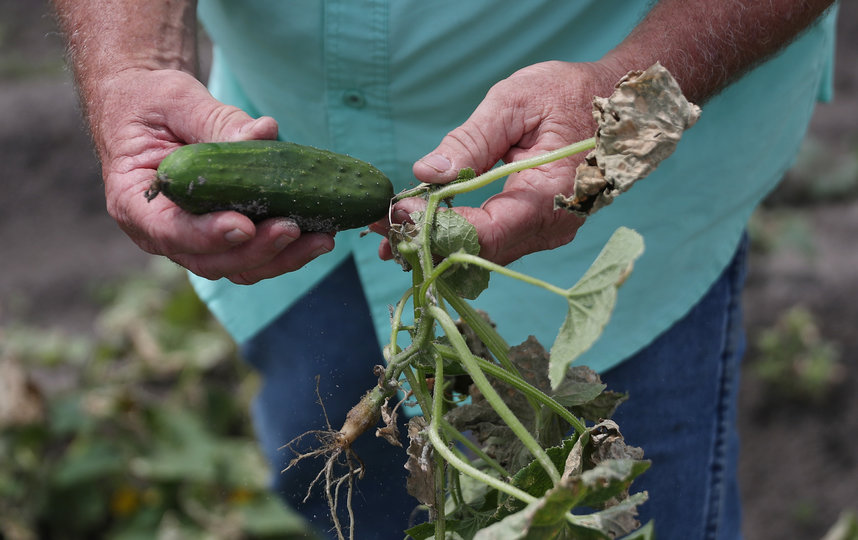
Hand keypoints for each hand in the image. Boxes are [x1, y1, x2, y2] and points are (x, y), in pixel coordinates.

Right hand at [92, 69, 333, 283]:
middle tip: (293, 228)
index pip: (169, 231)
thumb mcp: (177, 101)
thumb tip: (264, 132)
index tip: (244, 226)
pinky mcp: (222, 236)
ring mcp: (193, 239)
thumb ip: (216, 121)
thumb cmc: (152, 102)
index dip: (208, 235)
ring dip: (280, 259)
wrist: (148, 108)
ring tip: (321, 239)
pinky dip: (286, 250)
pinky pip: (253, 254)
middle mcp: (162, 231)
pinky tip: (318, 233)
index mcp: (134, 201)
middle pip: (209, 261)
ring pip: (237, 267)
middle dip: (255, 251)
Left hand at [377, 61, 620, 265]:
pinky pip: (491, 244)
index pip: (485, 232)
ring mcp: (544, 233)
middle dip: (425, 243)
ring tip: (387, 234)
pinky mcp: (534, 229)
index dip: (436, 229)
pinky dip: (454, 237)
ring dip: (434, 245)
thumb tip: (427, 174)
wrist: (613, 104)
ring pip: (482, 255)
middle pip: (479, 253)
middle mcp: (550, 227)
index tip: (396, 213)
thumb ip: (470, 141)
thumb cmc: (569, 94)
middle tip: (377, 230)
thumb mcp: (515, 102)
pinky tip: (421, 228)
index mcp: (550, 197)